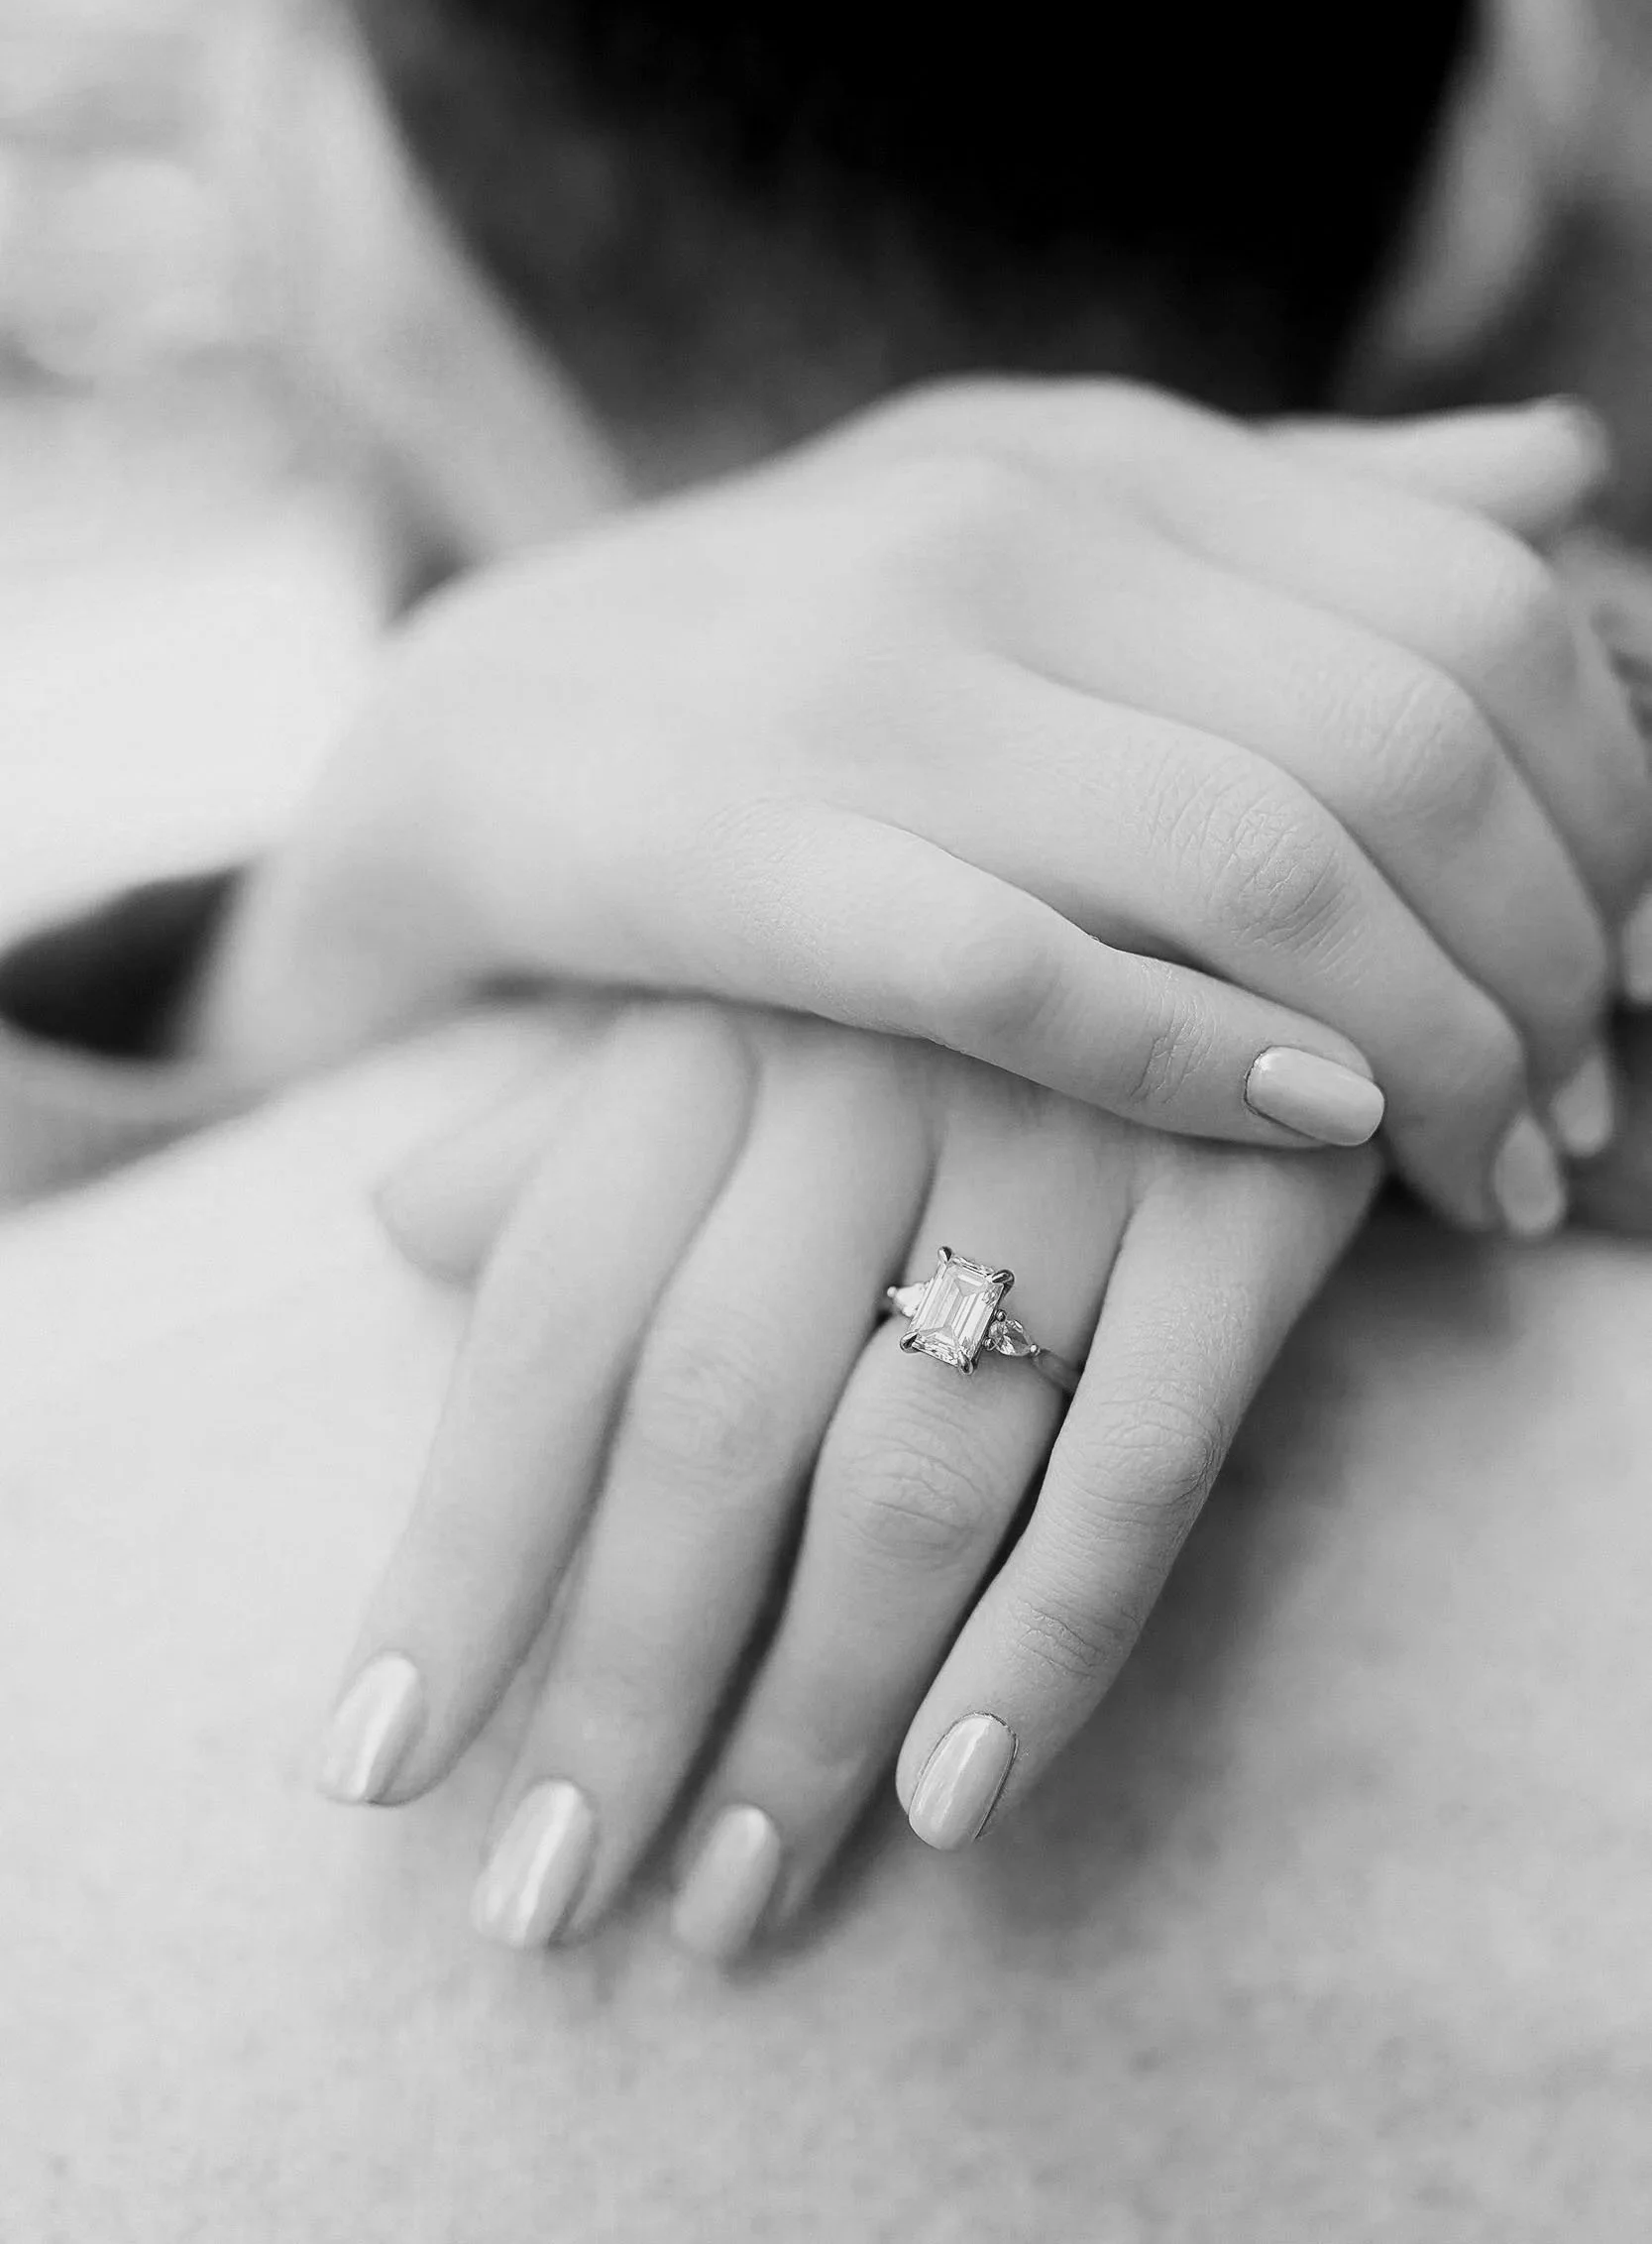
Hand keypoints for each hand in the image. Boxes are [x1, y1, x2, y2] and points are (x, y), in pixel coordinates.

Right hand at [196, 383, 1649, 1228]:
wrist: (471, 732)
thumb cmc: (795, 650)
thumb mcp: (1034, 519)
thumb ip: (1292, 506)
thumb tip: (1564, 477)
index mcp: (1099, 455)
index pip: (1474, 601)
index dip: (1610, 803)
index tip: (1627, 961)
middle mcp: (1002, 541)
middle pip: (1405, 741)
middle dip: (1553, 955)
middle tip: (1576, 1106)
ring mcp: (869, 694)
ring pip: (1263, 861)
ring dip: (1430, 1045)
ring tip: (1487, 1170)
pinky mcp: (752, 862)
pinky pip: (1035, 974)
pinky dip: (1211, 1063)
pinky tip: (1317, 1137)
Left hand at [316, 997, 1378, 1959]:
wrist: (1245, 818)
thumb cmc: (937, 953)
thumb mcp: (741, 985)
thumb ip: (578, 1117)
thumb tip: (396, 1222)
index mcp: (719, 1019)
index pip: (547, 1324)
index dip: (456, 1557)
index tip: (373, 1772)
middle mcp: (873, 1068)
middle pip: (710, 1426)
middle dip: (622, 1686)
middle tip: (545, 1903)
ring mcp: (1073, 1131)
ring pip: (915, 1470)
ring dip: (814, 1712)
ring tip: (731, 1899)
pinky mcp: (1251, 1201)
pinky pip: (1145, 1459)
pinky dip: (1052, 1638)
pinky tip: (957, 1805)